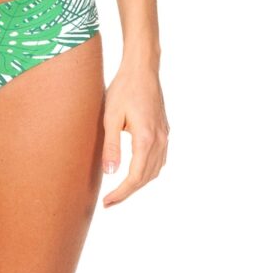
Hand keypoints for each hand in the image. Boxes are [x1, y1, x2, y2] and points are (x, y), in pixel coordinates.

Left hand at [101, 61, 168, 206]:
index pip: (135, 177)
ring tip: (120, 190)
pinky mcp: (164, 130)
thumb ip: (111, 146)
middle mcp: (160, 141)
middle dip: (128, 192)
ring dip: (139, 182)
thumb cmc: (124, 89)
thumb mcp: (111, 117)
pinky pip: (159, 159)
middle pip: (146, 177)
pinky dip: (148, 170)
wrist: (142, 69)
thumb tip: (111, 173)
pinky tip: (136, 170)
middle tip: (109, 202)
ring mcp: (165, 136)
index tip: (107, 203)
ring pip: (155, 170)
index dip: (121, 194)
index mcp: (146, 139)